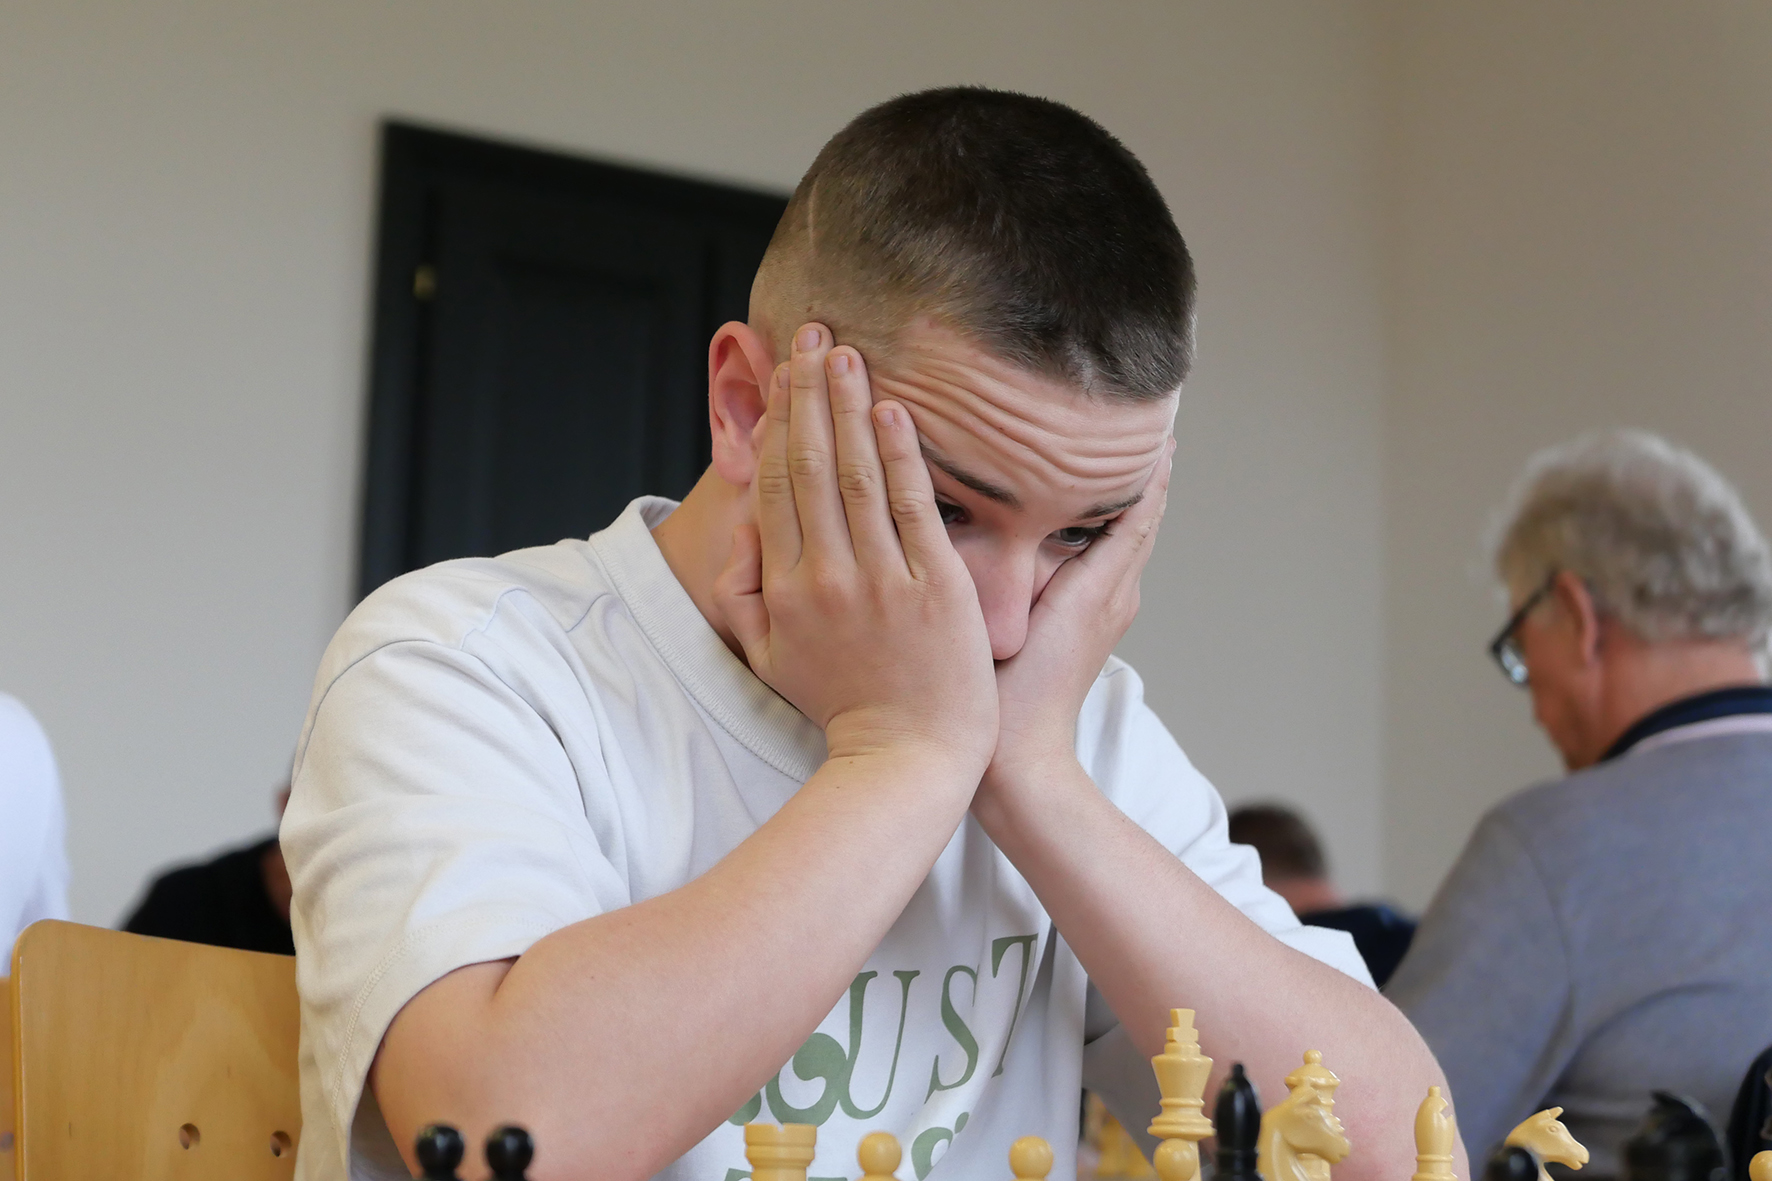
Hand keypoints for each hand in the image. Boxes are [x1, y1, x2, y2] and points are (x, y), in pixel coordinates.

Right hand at [714, 324, 998, 772]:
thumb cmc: (841, 702)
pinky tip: (893, 409)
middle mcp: (826, 575)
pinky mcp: (934, 587)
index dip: (777, 423)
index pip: (776, 484)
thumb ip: (742, 592)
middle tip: (810, 334)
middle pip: (810, 465)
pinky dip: (899, 455)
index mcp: (784, 586)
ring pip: (856, 474)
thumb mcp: (768, 655)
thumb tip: (739, 528)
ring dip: (848, 406)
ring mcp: (881, 579)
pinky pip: (911, 508)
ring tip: (843, 352)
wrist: (907, 755)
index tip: (781, 375)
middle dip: (806, 392)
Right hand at [979, 438, 1175, 798]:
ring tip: (1115, 444)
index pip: (1140, 505)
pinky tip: (1080, 506)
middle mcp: (1117, 594)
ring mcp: (1107, 611)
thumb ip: (1028, 554)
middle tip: (1138, 413)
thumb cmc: (1010, 696)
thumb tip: (1036, 494)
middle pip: (1141, 514)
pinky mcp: (1090, 624)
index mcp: (1104, 585)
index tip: (1152, 412)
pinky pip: (1106, 559)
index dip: (1147, 459)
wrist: (1019, 762)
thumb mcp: (1014, 613)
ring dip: (1125, 493)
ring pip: (1125, 535)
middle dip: (1141, 465)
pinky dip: (1105, 524)